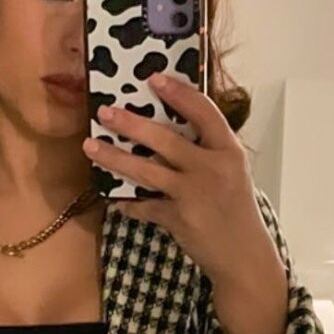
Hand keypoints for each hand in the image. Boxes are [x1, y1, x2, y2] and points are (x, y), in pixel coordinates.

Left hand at [83, 71, 278, 287]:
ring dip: (114, 158)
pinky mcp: (178, 218)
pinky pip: (143, 206)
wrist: (242, 255)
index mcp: (228, 151)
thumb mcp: (231, 172)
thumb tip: (166, 128)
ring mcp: (193, 194)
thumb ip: (207, 151)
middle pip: (165, 139)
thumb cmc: (235, 209)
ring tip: (90, 146)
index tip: (155, 78)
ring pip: (145, 170)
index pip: (204, 112)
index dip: (179, 93)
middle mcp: (211, 168)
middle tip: (105, 111)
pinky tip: (114, 198)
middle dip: (131, 124)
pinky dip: (127, 203)